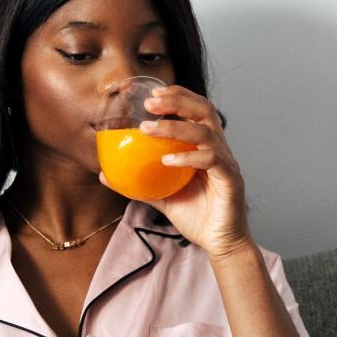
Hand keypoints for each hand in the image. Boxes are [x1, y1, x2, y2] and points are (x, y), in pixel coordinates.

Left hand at [99, 85, 251, 260]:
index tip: (153, 93)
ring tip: (149, 128)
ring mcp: (226, 162)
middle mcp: (219, 149)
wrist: (218, 243)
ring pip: (205, 132)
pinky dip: (188, 156)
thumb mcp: (161, 196)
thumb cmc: (195, 216)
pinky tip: (167, 160)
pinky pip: (211, 159)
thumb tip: (105, 175)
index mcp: (205, 147)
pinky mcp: (230, 179)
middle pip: (204, 110)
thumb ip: (138, 183)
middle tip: (150, 102)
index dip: (177, 96)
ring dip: (175, 127)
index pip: (196, 110)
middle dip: (177, 101)